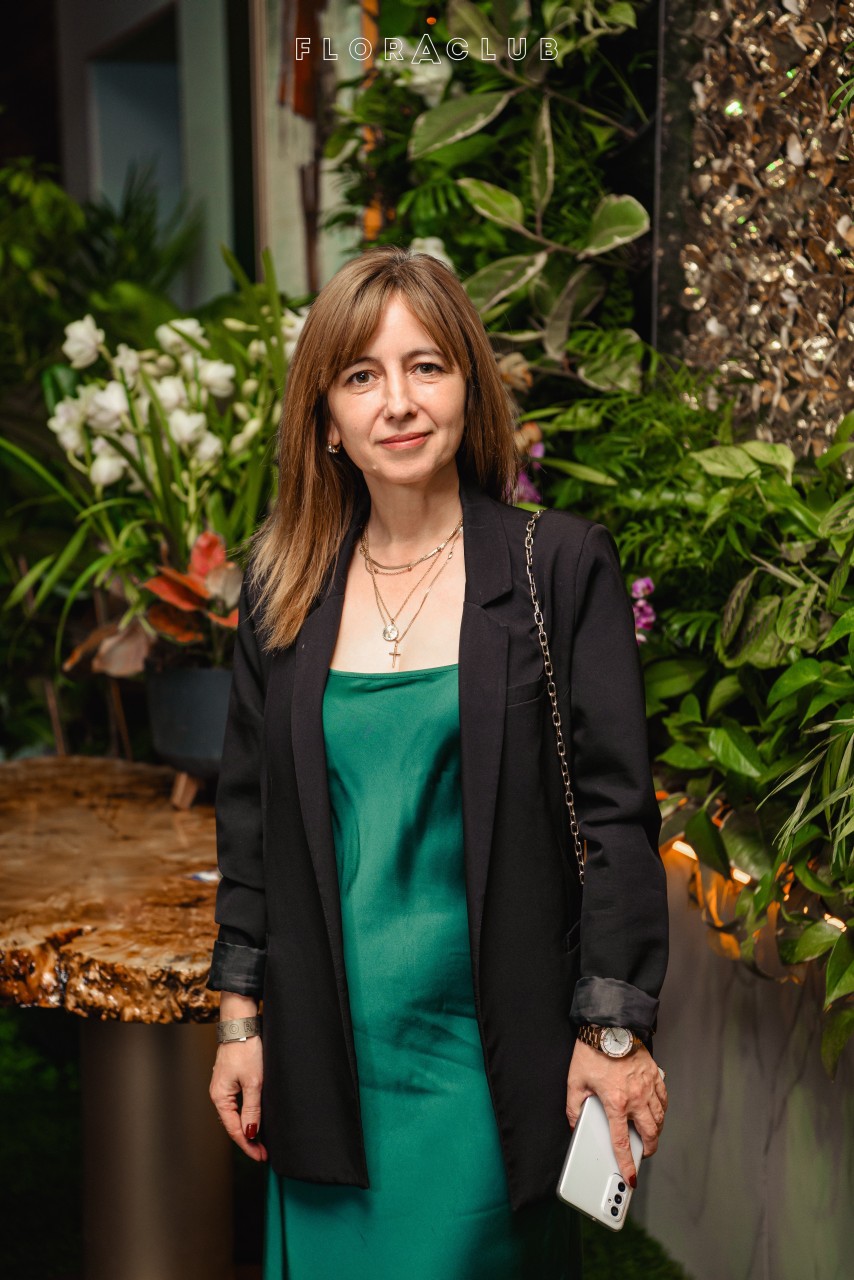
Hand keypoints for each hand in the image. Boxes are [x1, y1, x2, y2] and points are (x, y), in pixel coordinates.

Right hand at [209, 1036, 267, 1161]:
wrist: (240, 1024)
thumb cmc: (245, 1050)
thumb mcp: (253, 1082)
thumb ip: (252, 1108)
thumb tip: (250, 1133)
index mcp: (220, 1098)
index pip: (234, 1130)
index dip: (248, 1146)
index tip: (261, 1157)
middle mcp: (218, 1094)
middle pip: (233, 1124)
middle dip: (248, 1140)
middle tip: (263, 1153)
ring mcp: (223, 1086)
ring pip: (234, 1114)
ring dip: (247, 1128)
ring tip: (261, 1141)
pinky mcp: (230, 1078)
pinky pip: (236, 1103)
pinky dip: (246, 1114)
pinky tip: (254, 1118)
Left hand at [566, 1039, 666, 1185]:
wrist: (609, 1025)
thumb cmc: (592, 1051)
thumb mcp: (575, 1082)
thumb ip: (574, 1108)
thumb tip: (575, 1125)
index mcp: (616, 1103)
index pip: (622, 1142)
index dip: (627, 1164)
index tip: (631, 1177)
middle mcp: (636, 1097)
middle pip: (650, 1133)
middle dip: (649, 1149)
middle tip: (644, 1153)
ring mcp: (648, 1086)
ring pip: (660, 1118)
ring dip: (656, 1131)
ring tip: (649, 1134)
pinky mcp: (655, 1074)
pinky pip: (664, 1098)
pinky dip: (662, 1109)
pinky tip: (656, 1111)